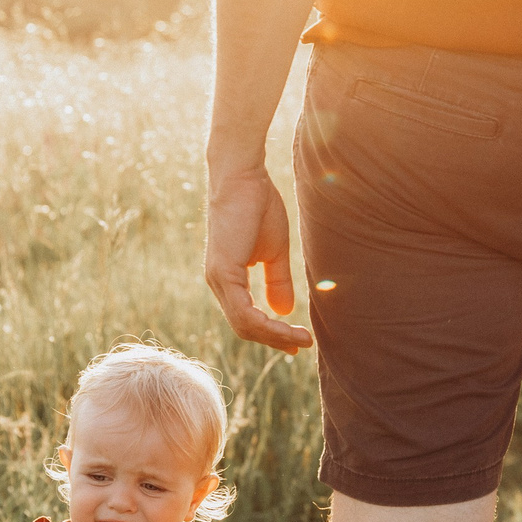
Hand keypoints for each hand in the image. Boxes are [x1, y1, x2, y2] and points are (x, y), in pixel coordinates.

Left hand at [204, 155, 312, 351]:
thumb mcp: (274, 251)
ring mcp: (218, 279)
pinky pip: (243, 312)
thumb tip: (283, 311)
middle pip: (245, 327)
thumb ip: (276, 281)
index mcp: (229, 279)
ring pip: (244, 325)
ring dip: (275, 336)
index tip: (299, 340)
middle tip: (303, 345)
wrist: (244, 176)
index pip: (248, 318)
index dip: (273, 333)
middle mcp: (218, 283)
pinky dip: (266, 325)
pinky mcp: (223, 272)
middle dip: (276, 340)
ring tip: (301, 339)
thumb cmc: (258, 205)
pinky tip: (286, 327)